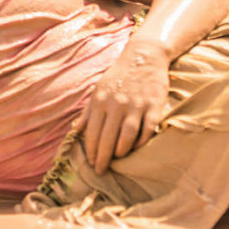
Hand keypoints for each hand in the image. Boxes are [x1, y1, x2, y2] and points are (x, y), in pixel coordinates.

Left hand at [77, 42, 170, 174]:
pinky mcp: (153, 105)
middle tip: (100, 171)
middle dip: (103, 157)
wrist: (144, 57)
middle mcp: (117, 103)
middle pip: (108, 137)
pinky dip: (142, 141)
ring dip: (121, 151)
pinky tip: (137, 148)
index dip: (91, 150)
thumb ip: (88, 111)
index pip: (93, 132)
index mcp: (101, 100)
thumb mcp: (99, 89)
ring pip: (126, 135)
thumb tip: (75, 131)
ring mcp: (136, 105)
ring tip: (118, 159)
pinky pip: (148, 129)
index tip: (91, 163)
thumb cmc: (119, 75)